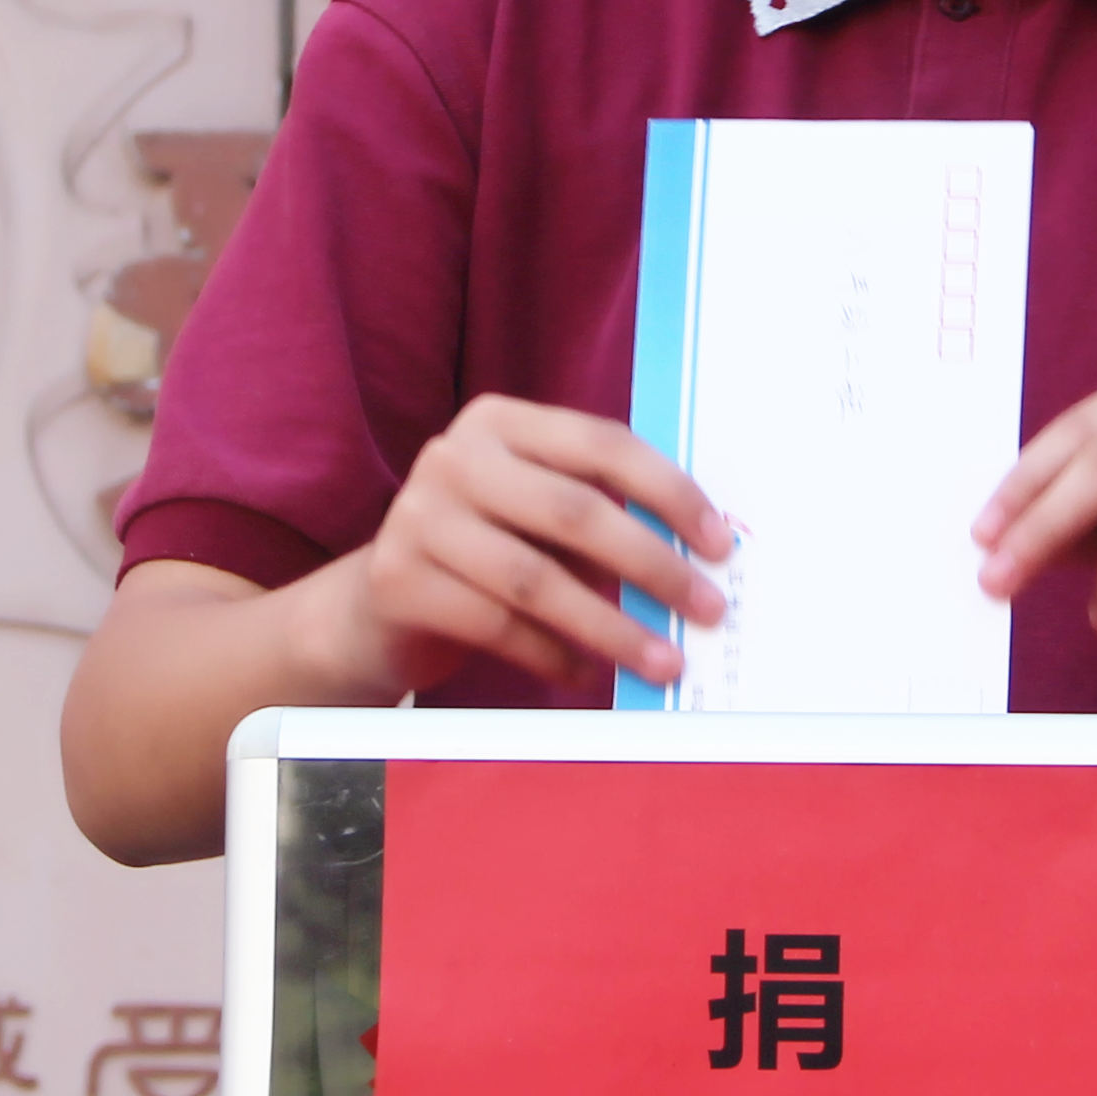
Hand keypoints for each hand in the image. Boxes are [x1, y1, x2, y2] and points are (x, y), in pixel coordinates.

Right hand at [332, 395, 734, 696]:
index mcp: (500, 421)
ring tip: (661, 662)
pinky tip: (584, 674)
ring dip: (611, 627)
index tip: (719, 544)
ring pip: (537, 579)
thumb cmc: (484, 554)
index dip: (670, 492)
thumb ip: (599, 516)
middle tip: (707, 609)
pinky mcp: (397, 579)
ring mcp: (418, 515)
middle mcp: (454, 456)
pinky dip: (552, 655)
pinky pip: (498, 625)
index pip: (602, 444)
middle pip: (574, 511)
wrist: (377, 607)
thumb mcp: (534, 515)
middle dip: (652, 566)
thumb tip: (698, 560)